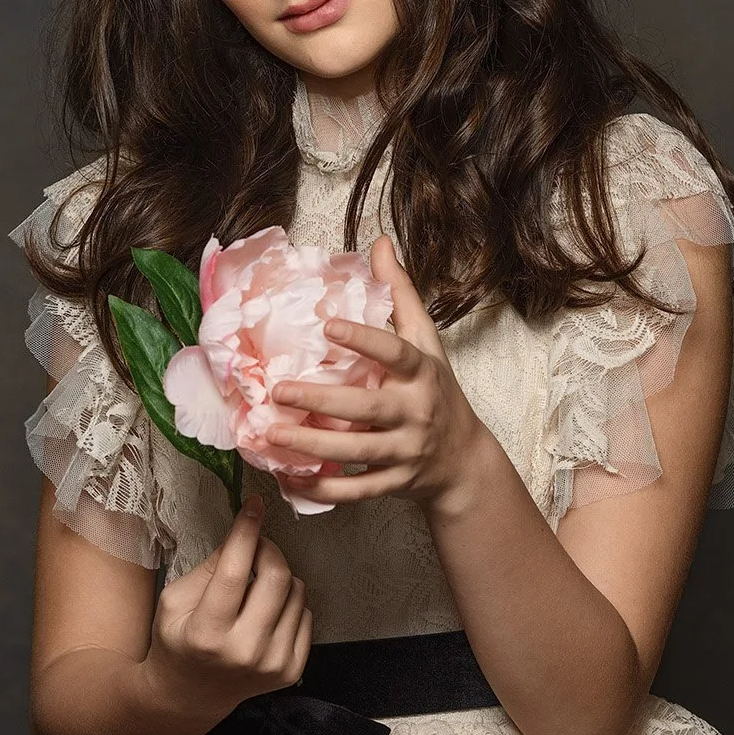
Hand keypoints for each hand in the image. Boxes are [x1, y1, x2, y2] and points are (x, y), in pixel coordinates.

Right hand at [144, 494, 311, 715]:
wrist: (190, 696)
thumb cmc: (178, 642)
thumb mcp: (175, 600)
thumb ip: (210, 567)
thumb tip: (246, 530)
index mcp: (207, 633)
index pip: (234, 571)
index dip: (247, 531)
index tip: (255, 505)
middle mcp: (244, 652)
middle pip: (276, 577)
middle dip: (268, 549)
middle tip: (255, 547)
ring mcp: (272, 664)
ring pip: (297, 591)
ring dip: (278, 576)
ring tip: (255, 588)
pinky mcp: (291, 670)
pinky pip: (306, 613)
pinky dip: (289, 602)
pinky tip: (266, 611)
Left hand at [263, 233, 488, 510]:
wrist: (463, 460)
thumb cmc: (437, 391)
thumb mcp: (426, 342)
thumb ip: (401, 295)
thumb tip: (379, 244)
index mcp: (422, 373)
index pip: (395, 352)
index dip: (363, 339)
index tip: (327, 326)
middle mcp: (416, 412)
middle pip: (368, 407)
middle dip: (322, 401)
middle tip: (278, 390)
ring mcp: (406, 451)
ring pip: (356, 451)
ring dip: (312, 445)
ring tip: (271, 433)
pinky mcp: (394, 483)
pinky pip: (354, 490)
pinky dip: (321, 488)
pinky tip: (288, 478)